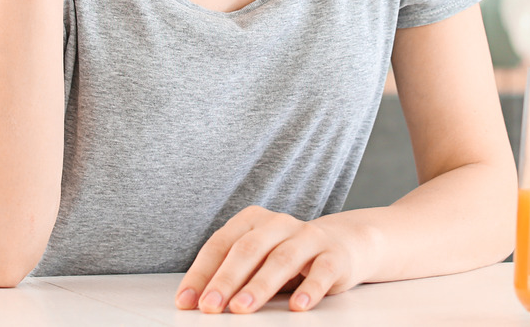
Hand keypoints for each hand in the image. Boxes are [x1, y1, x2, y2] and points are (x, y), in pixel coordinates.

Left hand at [175, 206, 368, 313]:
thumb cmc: (288, 256)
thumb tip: (200, 301)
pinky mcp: (333, 255)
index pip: (220, 244)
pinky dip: (310, 289)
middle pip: (248, 250)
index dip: (201, 273)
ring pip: (281, 260)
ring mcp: (308, 237)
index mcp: (252, 221)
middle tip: (210, 306)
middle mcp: (278, 224)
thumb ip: (232, 275)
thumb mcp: (257, 260)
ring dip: (259, 286)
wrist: (342, 244)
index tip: (187, 301)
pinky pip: (321, 271)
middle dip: (226, 280)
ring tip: (242, 308)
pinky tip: (298, 306)